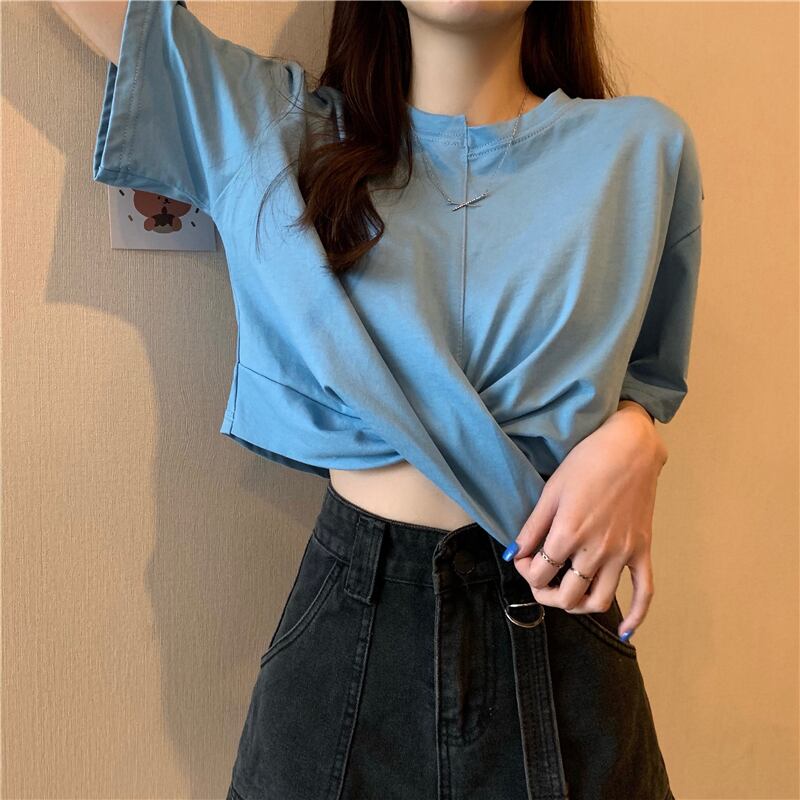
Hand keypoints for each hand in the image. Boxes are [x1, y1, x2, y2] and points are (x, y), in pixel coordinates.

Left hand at [510, 403, 668, 638]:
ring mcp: (623, 553)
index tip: (522, 559)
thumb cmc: (586, 463)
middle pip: (567, 596)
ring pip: (599, 601)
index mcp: (568, 533)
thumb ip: (531, 527)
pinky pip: (645, 593)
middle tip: (540, 580)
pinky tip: (624, 630)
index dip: (524, 571)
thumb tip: (512, 554)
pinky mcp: (643, 551)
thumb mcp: (550, 491)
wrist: (630, 448)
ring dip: (578, 606)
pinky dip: (636, 617)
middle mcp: (596, 550)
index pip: (538, 573)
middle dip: (546, 594)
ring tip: (566, 594)